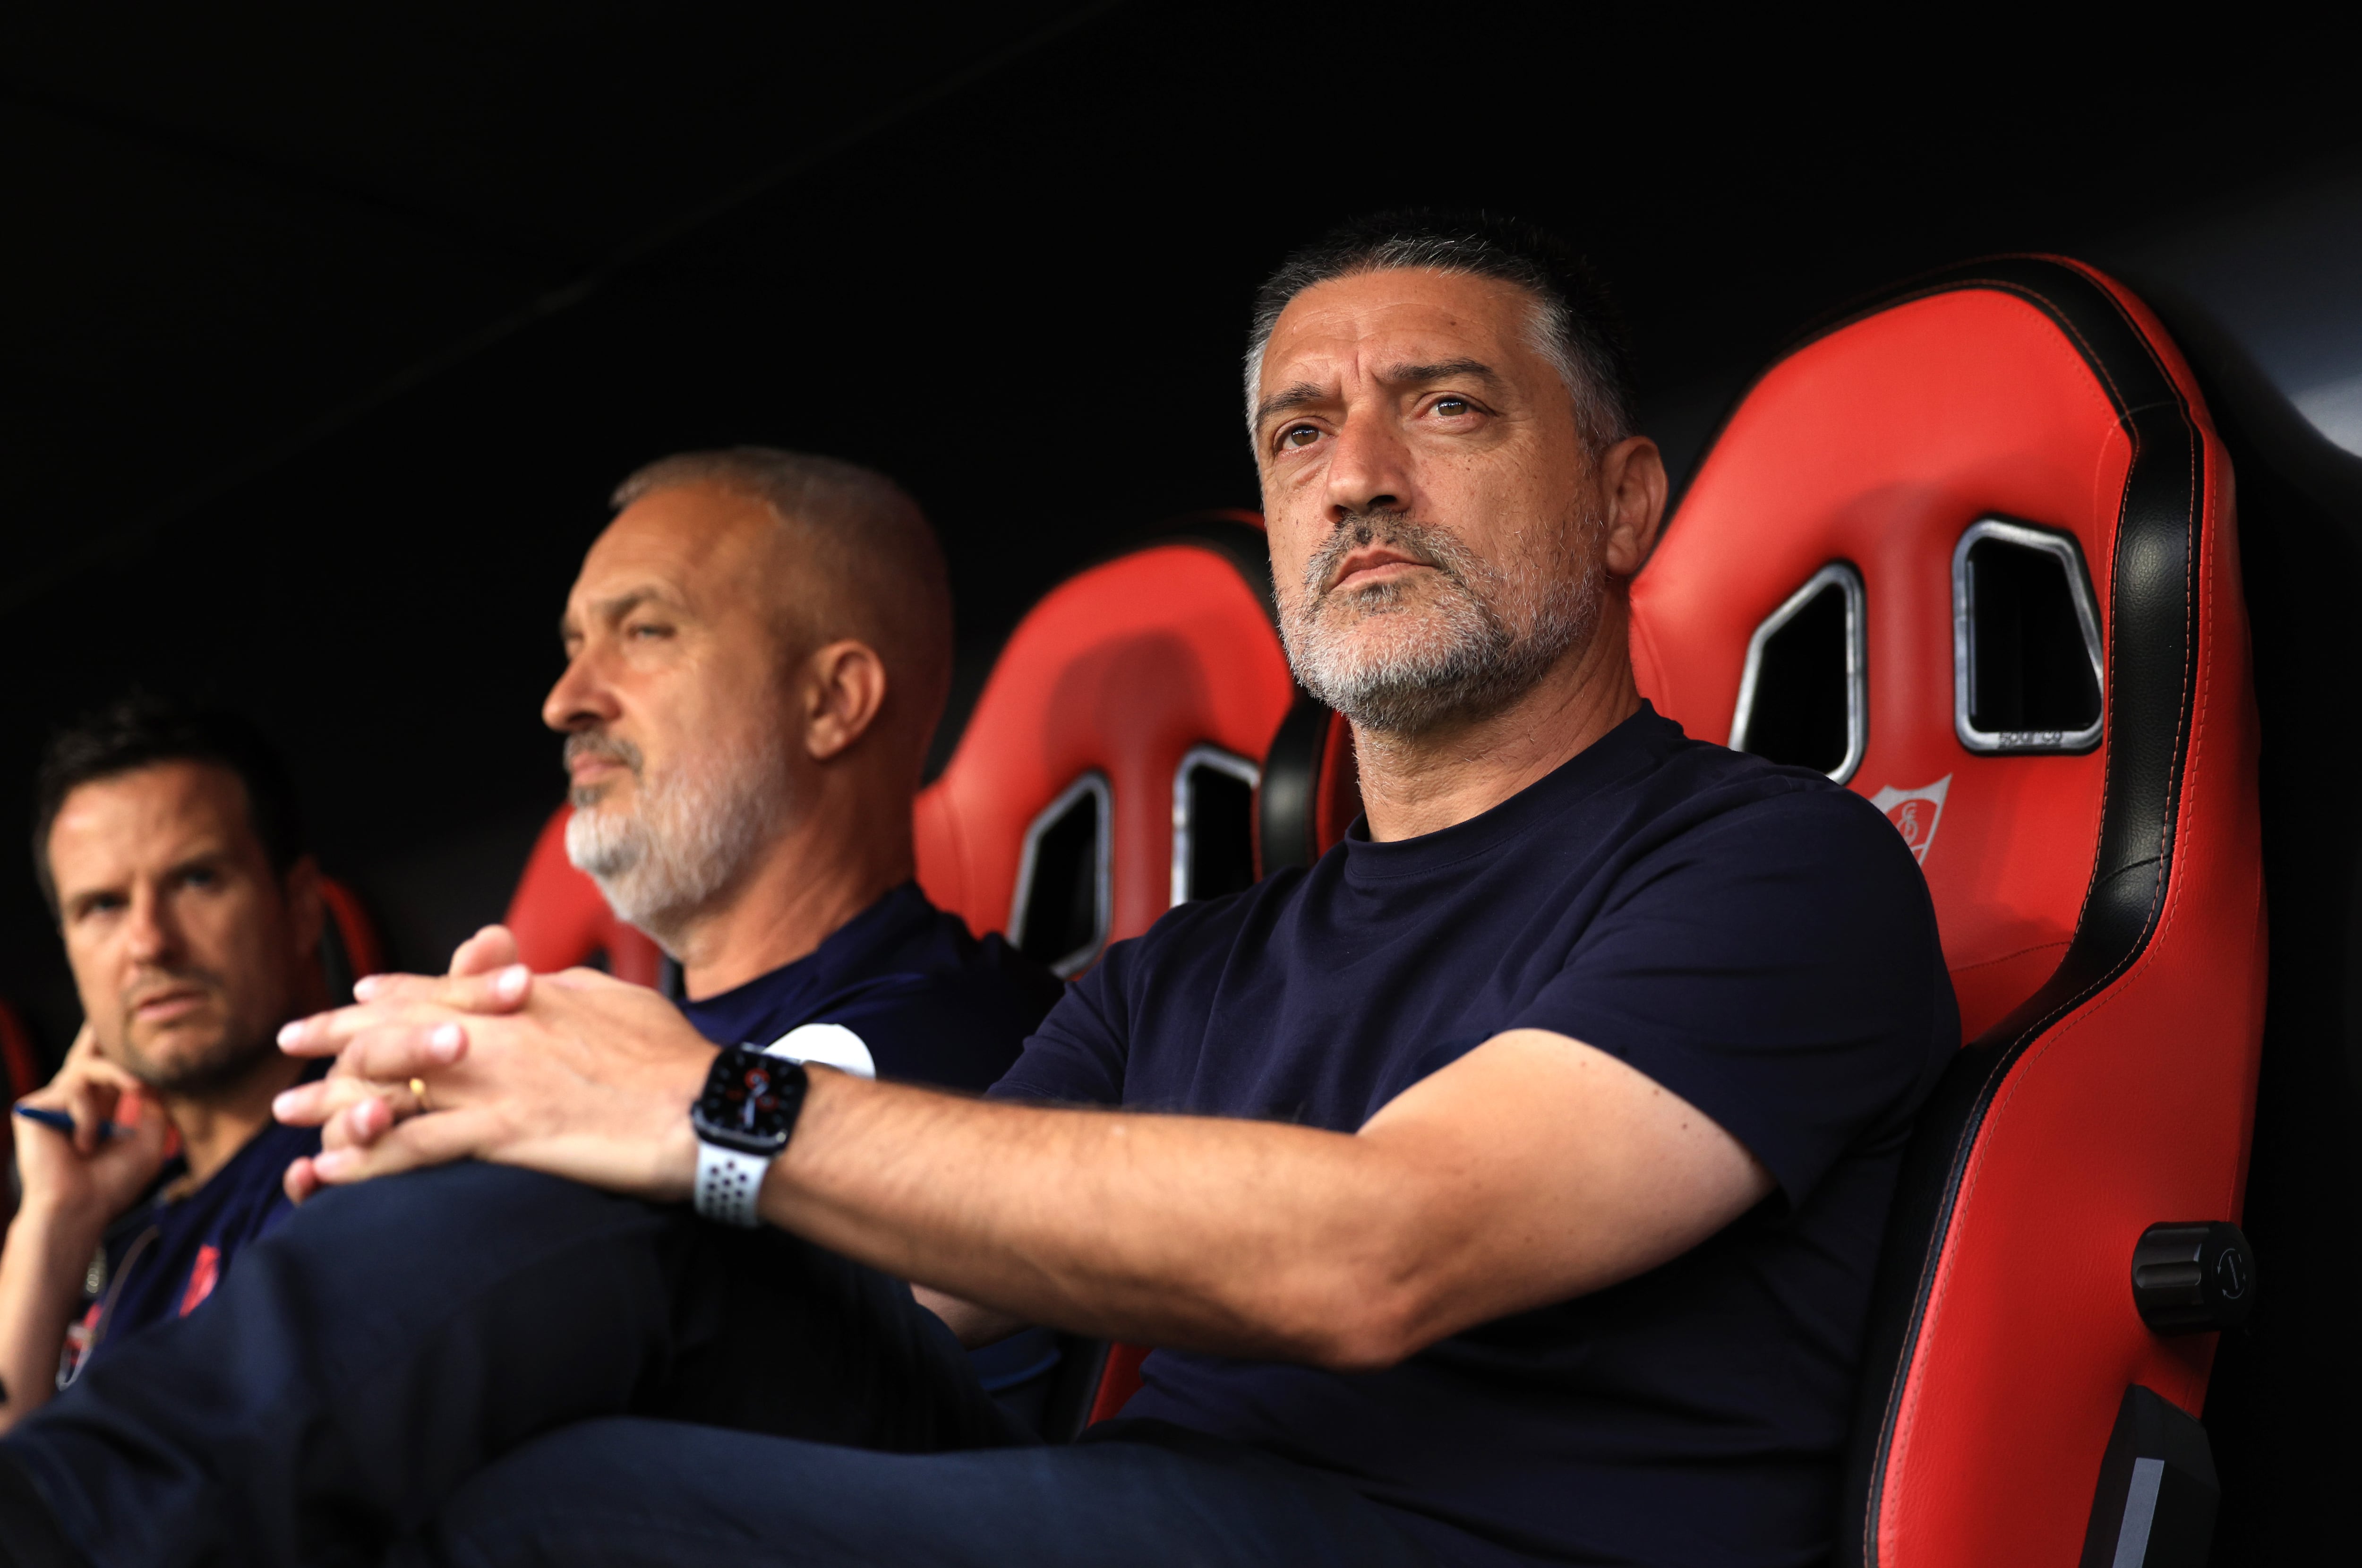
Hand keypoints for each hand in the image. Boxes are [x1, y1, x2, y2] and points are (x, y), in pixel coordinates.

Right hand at [12, 1040, 172, 1236]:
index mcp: (100, 1108)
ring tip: (122, 1110)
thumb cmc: (112, 1184)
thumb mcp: (148, 1142)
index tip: (134, 1023)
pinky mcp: (33, 1107)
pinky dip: (87, 1119)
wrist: (80, 1209)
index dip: (116, 1047)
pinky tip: (82, 1146)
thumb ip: (154, 1106)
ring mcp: (52, 1102)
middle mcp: (74, 1101)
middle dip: (100, 1033)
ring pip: (89, 1067)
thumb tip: (156, 1078)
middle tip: (124, 1016)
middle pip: (86, 1053)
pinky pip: (72, 1092)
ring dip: (117, 1078)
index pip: (108, 1068)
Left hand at [274, 954, 710, 1201]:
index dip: (386, 994)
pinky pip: (415, 1148)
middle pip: (393, 1028)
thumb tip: (535, 983)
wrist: (704, 1104)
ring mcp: (496, 1083)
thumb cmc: (671, 1056)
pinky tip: (328, 1172)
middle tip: (290, 1047)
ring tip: (286, 1113)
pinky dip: (365, 1160)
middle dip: (332, 1036)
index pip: (436, 987)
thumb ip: (561, 990)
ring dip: (330, 1099)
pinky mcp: (505, 1134)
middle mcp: (497, 1032)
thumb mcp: (614, 999)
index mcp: (524, 998)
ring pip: (391, 1085)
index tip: (351, 999)